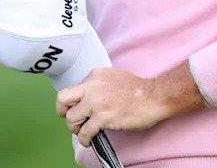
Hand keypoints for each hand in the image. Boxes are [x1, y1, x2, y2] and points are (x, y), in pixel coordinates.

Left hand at [56, 63, 203, 146]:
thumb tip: (87, 97)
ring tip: (83, 132)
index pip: (72, 89)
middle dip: (62, 112)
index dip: (72, 102)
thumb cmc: (138, 89)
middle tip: (71, 120)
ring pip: (71, 118)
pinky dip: (84, 139)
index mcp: (94, 75)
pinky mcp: (103, 117)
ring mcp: (96, 102)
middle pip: (63, 99)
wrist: (154, 96)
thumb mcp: (112, 77)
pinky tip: (88, 141)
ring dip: (75, 128)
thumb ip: (97, 84)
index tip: (75, 109)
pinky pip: (85, 131)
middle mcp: (92, 86)